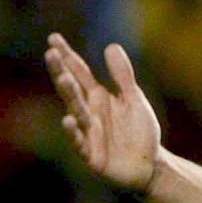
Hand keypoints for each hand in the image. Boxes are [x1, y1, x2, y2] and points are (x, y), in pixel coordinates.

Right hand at [44, 33, 161, 194]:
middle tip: (51, 53)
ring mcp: (86, 132)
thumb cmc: (139, 131)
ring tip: (63, 78)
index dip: (67, 56)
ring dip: (69, 95)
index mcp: (97, 96)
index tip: (53, 37)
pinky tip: (67, 119)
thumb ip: (123, 77)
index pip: (79, 72)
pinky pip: (78, 142)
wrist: (150, 165)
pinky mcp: (90, 154)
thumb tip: (111, 46)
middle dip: (62, 71)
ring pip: (75, 111)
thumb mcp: (134, 100)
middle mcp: (87, 112)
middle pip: (72, 89)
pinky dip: (72, 132)